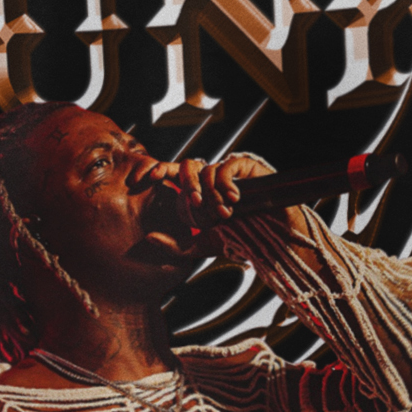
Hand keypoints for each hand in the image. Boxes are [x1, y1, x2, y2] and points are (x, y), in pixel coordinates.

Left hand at [133, 152, 297, 235]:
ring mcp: (225, 170)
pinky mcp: (243, 165)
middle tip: (198, 206)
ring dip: (212, 195)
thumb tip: (148, 237)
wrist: (269, 236)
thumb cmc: (237, 239)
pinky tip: (234, 200)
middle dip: (188, 188)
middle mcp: (208, 178)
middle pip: (186, 168)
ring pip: (206, 171)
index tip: (141, 178)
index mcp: (196, 191)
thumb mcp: (201, 246)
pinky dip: (225, 185)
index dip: (156, 169)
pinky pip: (225, 167)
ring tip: (225, 214)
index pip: (171, 173)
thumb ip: (175, 245)